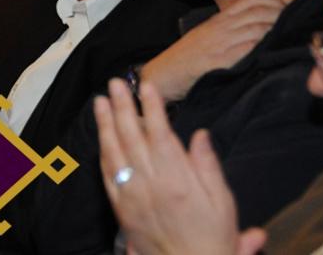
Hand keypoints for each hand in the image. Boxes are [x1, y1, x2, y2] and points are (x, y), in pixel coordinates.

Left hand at [95, 79, 266, 254]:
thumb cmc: (212, 240)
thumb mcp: (222, 204)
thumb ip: (208, 167)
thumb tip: (200, 135)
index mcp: (178, 181)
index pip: (161, 135)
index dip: (153, 108)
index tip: (147, 86)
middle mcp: (150, 185)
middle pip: (133, 138)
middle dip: (123, 107)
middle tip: (116, 83)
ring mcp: (131, 196)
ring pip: (114, 152)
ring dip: (105, 124)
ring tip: (100, 101)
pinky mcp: (120, 209)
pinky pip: (107, 175)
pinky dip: (102, 153)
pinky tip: (100, 137)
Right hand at [140, 0, 284, 101]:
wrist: (161, 76)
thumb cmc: (184, 61)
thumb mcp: (206, 38)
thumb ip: (228, 32)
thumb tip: (258, 33)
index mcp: (218, 20)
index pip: (253, 0)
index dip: (276, 3)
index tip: (287, 14)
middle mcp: (221, 27)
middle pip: (262, 13)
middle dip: (284, 19)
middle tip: (298, 30)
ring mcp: (220, 43)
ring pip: (260, 28)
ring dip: (280, 34)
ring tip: (292, 42)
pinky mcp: (220, 60)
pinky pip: (249, 48)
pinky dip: (266, 50)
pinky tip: (275, 55)